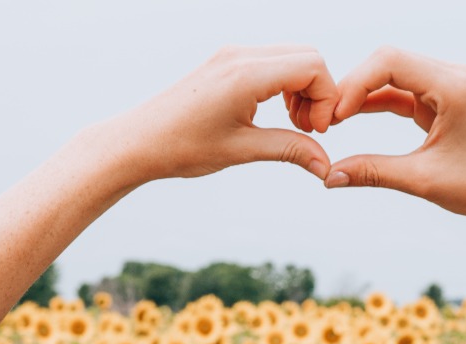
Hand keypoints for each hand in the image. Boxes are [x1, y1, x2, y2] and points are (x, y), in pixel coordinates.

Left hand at [97, 45, 338, 183]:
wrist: (138, 141)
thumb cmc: (182, 146)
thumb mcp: (241, 150)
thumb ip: (289, 149)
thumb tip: (326, 165)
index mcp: (246, 74)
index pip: (312, 67)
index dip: (326, 99)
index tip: (316, 132)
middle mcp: (240, 56)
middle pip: (308, 57)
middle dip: (318, 92)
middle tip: (307, 129)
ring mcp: (232, 55)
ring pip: (292, 57)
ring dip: (303, 89)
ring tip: (293, 125)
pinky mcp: (226, 62)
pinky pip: (273, 62)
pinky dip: (285, 84)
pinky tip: (276, 114)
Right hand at [324, 47, 465, 249]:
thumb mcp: (423, 180)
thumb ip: (373, 172)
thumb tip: (328, 177)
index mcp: (453, 86)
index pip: (390, 61)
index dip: (354, 83)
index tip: (333, 116)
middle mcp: (453, 75)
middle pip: (388, 61)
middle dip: (353, 86)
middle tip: (325, 119)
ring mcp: (451, 84)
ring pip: (393, 75)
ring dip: (363, 94)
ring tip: (332, 120)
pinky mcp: (446, 98)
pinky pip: (404, 91)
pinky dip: (378, 103)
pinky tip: (351, 118)